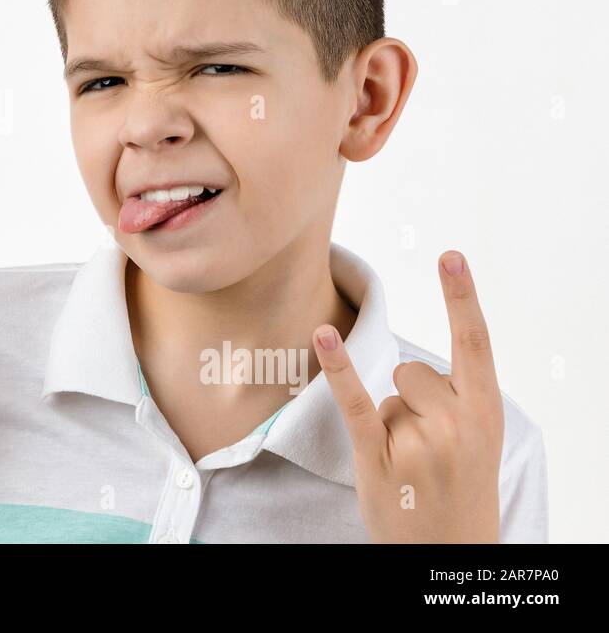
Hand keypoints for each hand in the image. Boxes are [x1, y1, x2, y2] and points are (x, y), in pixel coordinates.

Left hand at [313, 250, 503, 542]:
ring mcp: (420, 443)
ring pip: (388, 394)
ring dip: (391, 421)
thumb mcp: (478, 439)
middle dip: (412, 400)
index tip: (450, 256)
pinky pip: (355, 401)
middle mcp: (457, 424)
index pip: (474, 343)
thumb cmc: (460, 487)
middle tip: (430, 449)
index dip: (462, 297)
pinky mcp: (380, 457)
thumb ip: (454, 396)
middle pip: (412, 371)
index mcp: (486, 413)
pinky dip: (338, 368)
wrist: (452, 553)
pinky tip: (323, 335)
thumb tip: (408, 368)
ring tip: (411, 464)